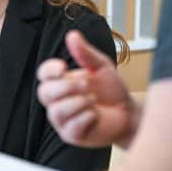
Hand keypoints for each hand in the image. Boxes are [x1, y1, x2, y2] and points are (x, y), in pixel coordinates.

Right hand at [37, 30, 136, 147]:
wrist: (128, 113)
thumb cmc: (112, 91)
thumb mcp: (101, 67)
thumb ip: (86, 53)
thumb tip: (72, 35)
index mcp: (61, 82)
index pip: (43, 74)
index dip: (49, 70)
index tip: (63, 68)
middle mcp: (57, 101)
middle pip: (44, 92)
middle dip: (67, 87)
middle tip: (87, 84)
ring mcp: (63, 119)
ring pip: (57, 110)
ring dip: (78, 103)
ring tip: (93, 100)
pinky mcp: (72, 135)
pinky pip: (71, 126)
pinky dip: (86, 117)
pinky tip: (96, 114)